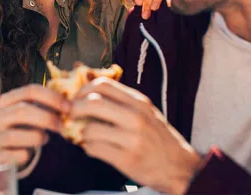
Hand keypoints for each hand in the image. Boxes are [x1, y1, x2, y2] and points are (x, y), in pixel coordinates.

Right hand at [0, 85, 70, 168]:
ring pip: (14, 135)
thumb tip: (72, 101)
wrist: (9, 149)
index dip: (52, 97)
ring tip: (46, 138)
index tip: (68, 107)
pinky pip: (14, 154)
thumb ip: (49, 103)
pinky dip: (26, 154)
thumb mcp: (35, 110)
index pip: (30, 91)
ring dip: (37, 136)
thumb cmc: (27, 125)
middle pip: (22, 111)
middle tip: (62, 125)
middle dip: (47, 118)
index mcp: (7, 100)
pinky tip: (31, 153)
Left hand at [70, 79, 201, 194]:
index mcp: (139, 101)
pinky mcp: (127, 159)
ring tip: (85, 135)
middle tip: (72, 115)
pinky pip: (94, 149)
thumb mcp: (145, 111)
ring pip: (90, 128)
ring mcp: (132, 139)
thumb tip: (88, 93)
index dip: (83, 90)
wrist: (179, 166)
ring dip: (80, 132)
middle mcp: (136, 117)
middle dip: (75, 108)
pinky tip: (94, 148)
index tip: (77, 98)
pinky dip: (88, 148)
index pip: (102, 85)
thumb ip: (121, 101)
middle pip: (92, 102)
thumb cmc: (157, 137)